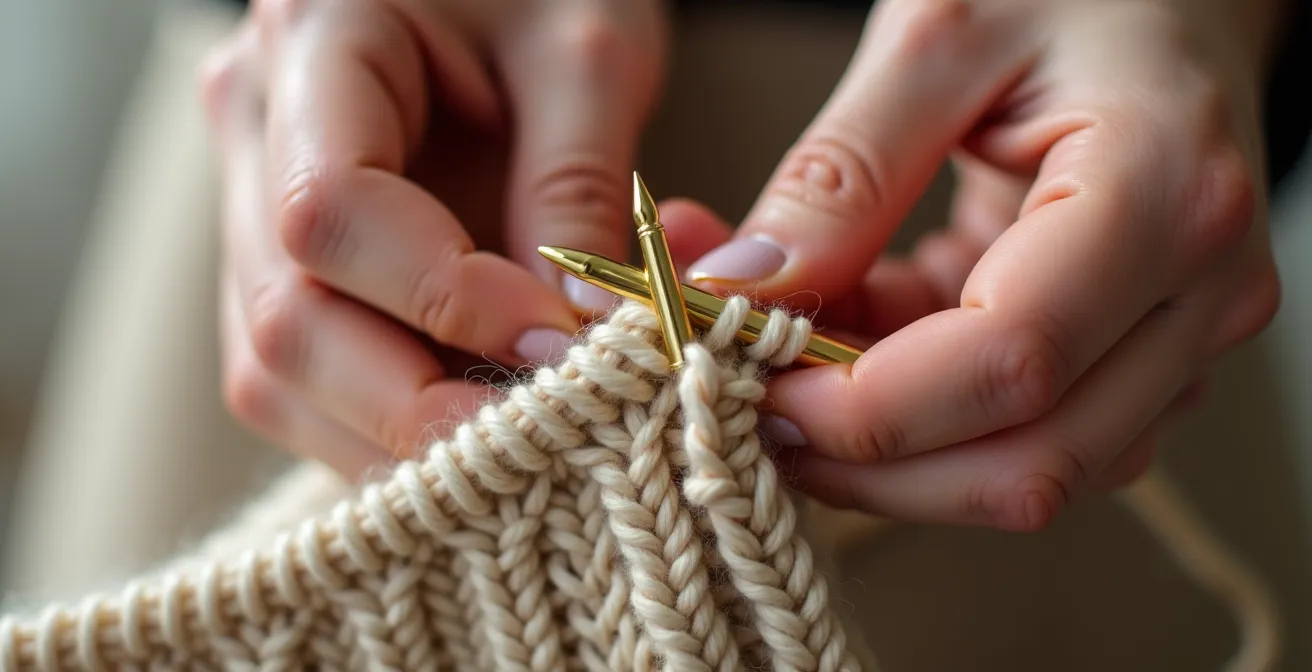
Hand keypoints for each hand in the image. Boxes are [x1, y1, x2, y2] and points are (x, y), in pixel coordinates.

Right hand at [200, 0, 664, 476]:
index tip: (560, 341)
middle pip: (284, 320)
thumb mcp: (589, 49)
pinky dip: (388, 428)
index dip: (443, 301)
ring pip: (276, 372)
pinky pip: (304, 377)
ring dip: (399, 440)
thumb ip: (575, 186)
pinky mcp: (284, 260)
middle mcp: (253, 128)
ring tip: (521, 448)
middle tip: (544, 440)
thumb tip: (575, 340)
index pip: (329, 211)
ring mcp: (251, 201)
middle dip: (417, 405)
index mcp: (312, 38)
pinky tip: (477, 430)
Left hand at [683, 0, 1284, 529]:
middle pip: (1027, 463)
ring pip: (1023, 472)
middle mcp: (1196, 296)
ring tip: (785, 367)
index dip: (866, 407)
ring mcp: (1174, 339)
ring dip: (885, 452)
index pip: (1010, 363)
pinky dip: (912, 412)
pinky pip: (1014, 428)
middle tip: (753, 410)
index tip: (754, 382)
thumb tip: (746, 290)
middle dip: (869, 465)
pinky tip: (841, 341)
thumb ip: (841, 173)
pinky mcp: (1132, 354)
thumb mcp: (937, 37)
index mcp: (1166, 196)